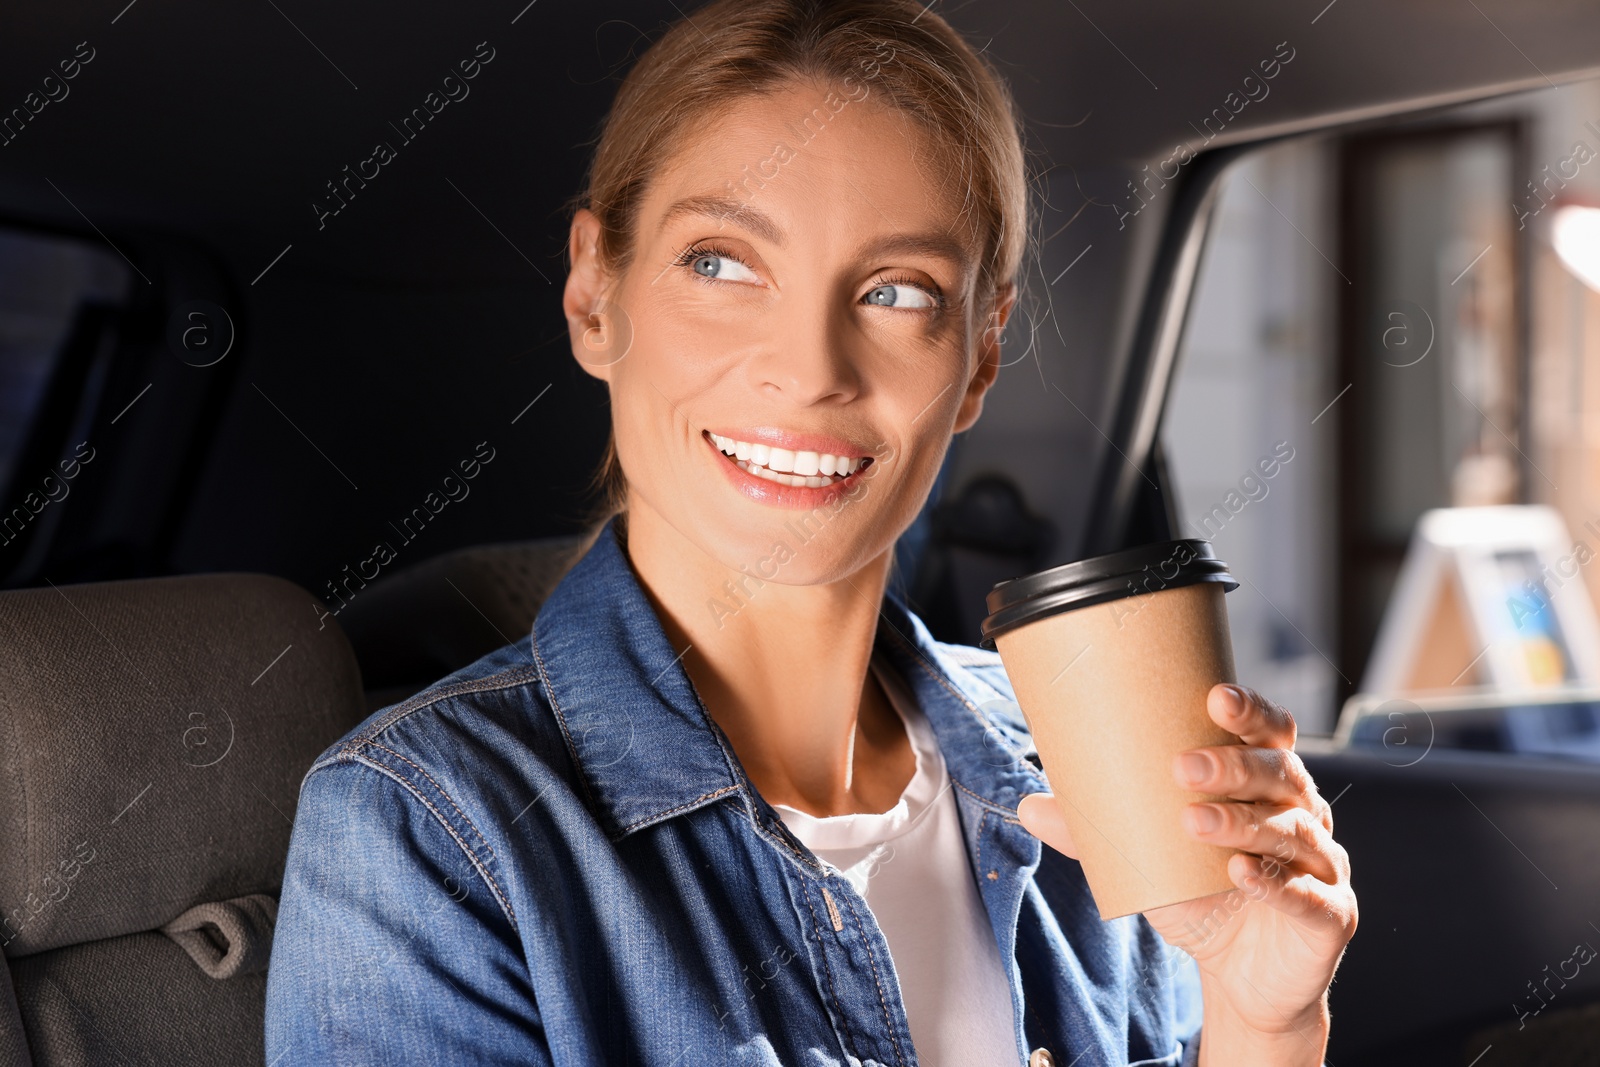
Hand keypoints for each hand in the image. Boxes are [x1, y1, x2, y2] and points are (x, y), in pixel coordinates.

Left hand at [1017, 684, 1355, 1065]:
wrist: (1242, 979)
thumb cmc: (1200, 898)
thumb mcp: (1147, 860)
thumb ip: (1097, 833)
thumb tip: (1028, 807)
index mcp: (1266, 786)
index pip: (1271, 733)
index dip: (1251, 712)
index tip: (1215, 696)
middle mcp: (1304, 814)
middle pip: (1280, 774)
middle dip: (1233, 767)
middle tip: (1182, 768)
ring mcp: (1323, 864)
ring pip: (1292, 830)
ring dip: (1242, 824)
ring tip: (1193, 823)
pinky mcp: (1333, 916)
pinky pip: (1309, 894)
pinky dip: (1275, 883)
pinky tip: (1240, 874)